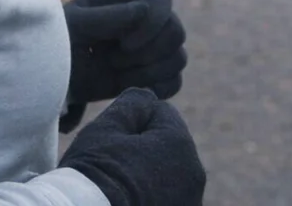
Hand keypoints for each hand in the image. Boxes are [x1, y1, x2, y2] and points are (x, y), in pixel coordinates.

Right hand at [59, 88, 205, 205]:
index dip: (131, 120)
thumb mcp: (108, 126)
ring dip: (149, 171)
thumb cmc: (96, 172)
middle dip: (143, 146)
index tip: (113, 142)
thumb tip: (149, 97)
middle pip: (166, 143)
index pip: (160, 111)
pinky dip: (151, 194)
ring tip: (121, 186)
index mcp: (180, 145)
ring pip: (167, 171)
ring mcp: (190, 203)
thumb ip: (133, 102)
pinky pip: (166, 195)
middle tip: (115, 163)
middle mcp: (195, 176)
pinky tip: (128, 200)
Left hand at [63, 0, 186, 108]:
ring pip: (178, 57)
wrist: (54, 74)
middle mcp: (145, 18)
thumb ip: (108, 16)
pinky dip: (155, 87)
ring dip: (148, 70)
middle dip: (148, 51)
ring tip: (114, 71)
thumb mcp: (75, 25)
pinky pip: (174, 82)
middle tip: (112, 59)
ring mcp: (152, 46)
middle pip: (176, 30)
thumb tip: (146, 10)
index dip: (155, 18)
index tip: (125, 42)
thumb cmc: (59, 40)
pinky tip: (127, 86)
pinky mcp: (153, 74)